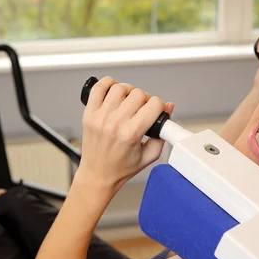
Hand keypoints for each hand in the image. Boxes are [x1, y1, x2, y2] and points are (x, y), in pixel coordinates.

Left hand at [76, 77, 174, 191]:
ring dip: (129, 92)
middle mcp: (114, 123)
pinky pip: (98, 88)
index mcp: (130, 134)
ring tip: (129, 103)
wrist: (97, 175)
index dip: (160, 106)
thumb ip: (162, 133)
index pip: (154, 104)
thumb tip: (169, 108)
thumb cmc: (121, 168)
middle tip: (143, 110)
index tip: (157, 112)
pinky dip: (108, 84)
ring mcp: (100, 117)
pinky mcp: (89, 113)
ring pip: (120, 88)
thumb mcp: (149, 156)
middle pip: (138, 94)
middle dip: (146, 100)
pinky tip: (114, 93)